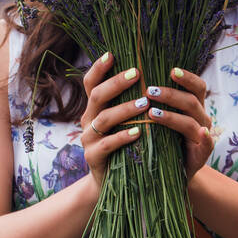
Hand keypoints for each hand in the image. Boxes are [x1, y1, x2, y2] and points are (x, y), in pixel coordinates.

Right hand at [80, 53, 149, 195]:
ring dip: (124, 109)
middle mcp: (88, 121)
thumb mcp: (127, 122)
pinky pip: (107, 145)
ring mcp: (89, 140)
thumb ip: (131, 101)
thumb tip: (149, 74)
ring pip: (103, 119)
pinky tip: (138, 132)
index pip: (91, 83)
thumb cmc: (128, 147)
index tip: (112, 54)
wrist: (119, 183)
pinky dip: (122, 137)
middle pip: (97, 96)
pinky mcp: (94, 158)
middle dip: (116, 83)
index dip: (98, 68)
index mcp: (94, 109)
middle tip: (137, 73)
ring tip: (144, 103)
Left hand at [144, 67, 213, 181]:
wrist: (169, 173)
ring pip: (192, 121)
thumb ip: (155, 101)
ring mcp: (203, 136)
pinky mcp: (202, 154)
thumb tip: (135, 78)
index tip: (171, 71)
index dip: (187, 77)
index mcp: (193, 106)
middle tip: (149, 91)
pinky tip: (201, 133)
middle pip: (192, 101)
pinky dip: (205, 137)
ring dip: (172, 116)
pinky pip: (207, 144)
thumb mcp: (158, 119)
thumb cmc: (161, 140)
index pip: (196, 86)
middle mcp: (201, 118)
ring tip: (151, 113)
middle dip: (170, 95)